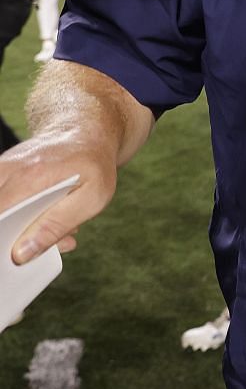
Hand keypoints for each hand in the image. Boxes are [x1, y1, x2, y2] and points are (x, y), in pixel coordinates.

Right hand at [0, 130, 118, 263]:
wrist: (85, 134)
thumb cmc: (93, 166)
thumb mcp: (92, 198)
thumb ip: (57, 225)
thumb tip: (22, 253)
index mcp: (31, 177)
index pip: (0, 216)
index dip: (4, 239)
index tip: (16, 254)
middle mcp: (9, 170)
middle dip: (21, 236)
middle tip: (54, 238)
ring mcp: (2, 170)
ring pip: (2, 211)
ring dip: (24, 225)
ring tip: (56, 220)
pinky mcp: (1, 174)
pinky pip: (4, 201)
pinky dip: (22, 214)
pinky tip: (47, 212)